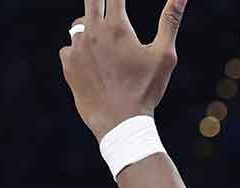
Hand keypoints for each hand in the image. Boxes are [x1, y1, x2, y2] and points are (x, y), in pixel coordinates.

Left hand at [60, 0, 186, 140]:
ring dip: (91, 27)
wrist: (121, 123)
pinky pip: (69, 48)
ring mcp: (77, 48)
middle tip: (110, 11)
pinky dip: (79, 50)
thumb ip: (170, 21)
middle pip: (91, 0)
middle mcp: (93, 32)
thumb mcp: (165, 56)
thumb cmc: (147, 89)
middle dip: (100, 0)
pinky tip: (91, 62)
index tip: (119, 0)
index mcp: (117, 27)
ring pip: (79, 25)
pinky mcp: (68, 64)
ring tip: (104, 41)